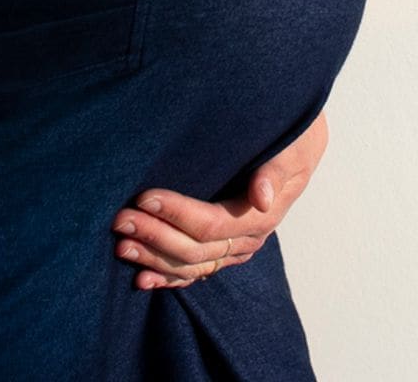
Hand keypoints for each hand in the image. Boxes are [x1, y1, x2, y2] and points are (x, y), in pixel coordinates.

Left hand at [111, 111, 328, 288]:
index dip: (176, 214)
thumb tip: (262, 198)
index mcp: (260, 216)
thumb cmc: (292, 138)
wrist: (297, 145)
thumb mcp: (291, 148)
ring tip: (121, 246)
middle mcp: (246, 239)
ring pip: (191, 265)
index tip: (144, 198)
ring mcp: (234, 248)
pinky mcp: (224, 249)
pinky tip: (142, 279)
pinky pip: (195, 272)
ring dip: (154, 258)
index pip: (211, 224)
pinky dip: (168, 277)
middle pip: (196, 249)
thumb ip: (275, 172)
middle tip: (120, 220)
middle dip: (155, 236)